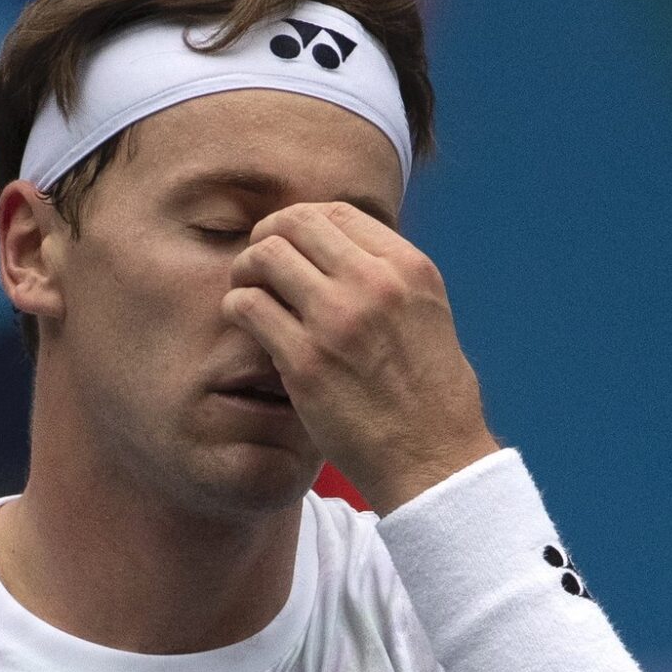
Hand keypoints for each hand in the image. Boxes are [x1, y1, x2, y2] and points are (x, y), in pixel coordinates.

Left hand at [222, 201, 498, 511]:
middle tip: (258, 265)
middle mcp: (374, 284)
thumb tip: (341, 252)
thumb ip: (389, 281)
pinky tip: (245, 322)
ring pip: (265, 257)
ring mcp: (337, 321)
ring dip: (246, 269)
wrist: (433, 458)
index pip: (337, 213)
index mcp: (407, 269)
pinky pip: (248, 307)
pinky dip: (237, 307)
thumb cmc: (430, 396)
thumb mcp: (426, 316)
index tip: (289, 246)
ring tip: (248, 292)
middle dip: (267, 238)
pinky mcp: (305, 362)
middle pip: (295, 224)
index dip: (301, 223)